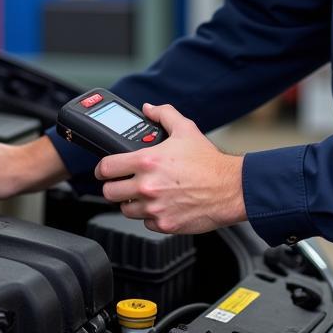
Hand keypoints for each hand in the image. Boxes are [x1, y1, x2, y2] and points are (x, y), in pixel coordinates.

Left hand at [95, 103, 245, 233]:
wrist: (230, 189)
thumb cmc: (209, 162)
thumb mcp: (185, 129)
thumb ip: (164, 114)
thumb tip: (149, 108)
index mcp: (147, 161)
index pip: (106, 168)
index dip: (102, 169)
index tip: (105, 170)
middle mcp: (147, 186)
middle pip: (110, 193)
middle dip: (114, 187)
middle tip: (121, 183)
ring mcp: (155, 208)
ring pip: (126, 210)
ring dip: (131, 202)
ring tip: (143, 194)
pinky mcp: (165, 225)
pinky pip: (146, 223)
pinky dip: (149, 216)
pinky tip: (160, 205)